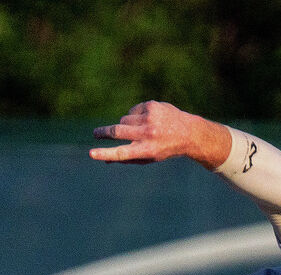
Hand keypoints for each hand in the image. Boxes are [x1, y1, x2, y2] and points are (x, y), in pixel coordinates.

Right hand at [90, 101, 230, 167]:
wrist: (188, 132)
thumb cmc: (164, 148)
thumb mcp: (149, 157)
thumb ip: (128, 159)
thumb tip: (105, 161)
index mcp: (147, 150)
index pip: (122, 153)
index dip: (105, 154)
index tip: (91, 153)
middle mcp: (148, 134)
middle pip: (117, 131)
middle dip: (103, 132)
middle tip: (96, 134)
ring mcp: (150, 118)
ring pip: (123, 120)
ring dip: (126, 125)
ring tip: (141, 129)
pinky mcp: (151, 106)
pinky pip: (132, 111)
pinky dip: (135, 116)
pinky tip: (148, 119)